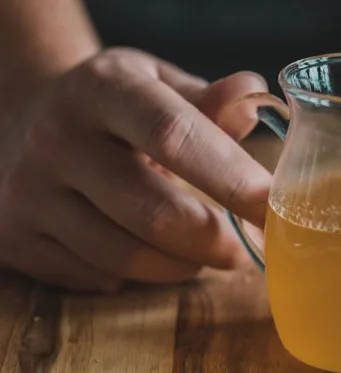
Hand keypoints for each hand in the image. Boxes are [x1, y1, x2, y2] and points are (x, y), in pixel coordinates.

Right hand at [0, 48, 270, 290]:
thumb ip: (208, 101)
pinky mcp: (14, 238)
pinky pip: (97, 277)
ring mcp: (28, 192)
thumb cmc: (114, 106)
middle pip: (154, 213)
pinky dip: (138, 275)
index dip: (232, 179)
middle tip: (247, 247)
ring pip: (127, 257)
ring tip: (204, 250)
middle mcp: (57, 138)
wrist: (24, 122)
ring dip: (184, 265)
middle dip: (216, 241)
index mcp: (103, 89)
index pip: (174, 136)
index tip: (272, 208)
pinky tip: (149, 252)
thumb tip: (256, 103)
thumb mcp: (156, 84)